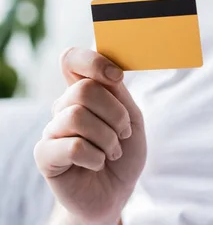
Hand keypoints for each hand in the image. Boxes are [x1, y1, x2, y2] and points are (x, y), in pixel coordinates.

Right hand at [34, 48, 146, 223]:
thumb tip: (110, 71)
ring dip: (107, 138)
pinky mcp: (44, 155)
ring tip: (112, 151)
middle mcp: (64, 106)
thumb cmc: (124, 151)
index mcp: (85, 91)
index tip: (117, 77)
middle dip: (115, 114)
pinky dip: (95, 157)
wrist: (116, 190)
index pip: (72, 59)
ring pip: (77, 116)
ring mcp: (52, 129)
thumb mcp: (130, 118)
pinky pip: (71, 146)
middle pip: (83, 89)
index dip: (93, 61)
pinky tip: (97, 164)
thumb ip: (118, 93)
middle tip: (123, 133)